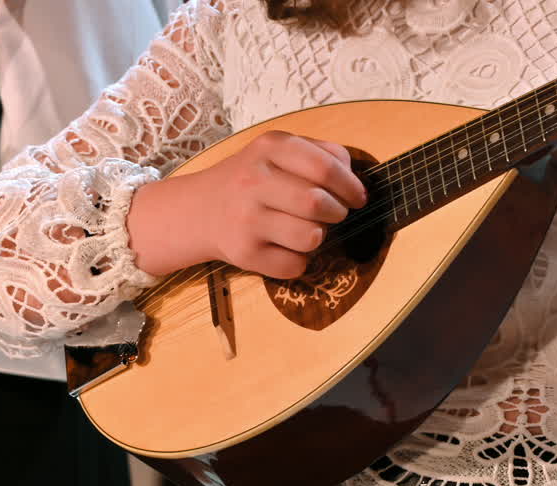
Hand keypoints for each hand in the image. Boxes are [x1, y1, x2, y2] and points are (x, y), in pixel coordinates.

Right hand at [126, 130, 366, 278]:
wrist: (199, 209)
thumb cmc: (250, 180)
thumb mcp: (276, 151)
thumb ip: (318, 152)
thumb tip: (351, 174)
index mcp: (269, 149)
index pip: (326, 166)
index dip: (350, 186)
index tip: (357, 197)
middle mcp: (254, 181)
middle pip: (319, 203)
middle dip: (338, 213)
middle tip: (334, 214)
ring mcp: (247, 219)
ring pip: (311, 237)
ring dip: (319, 237)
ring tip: (306, 229)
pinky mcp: (244, 253)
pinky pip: (295, 265)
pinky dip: (300, 261)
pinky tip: (285, 247)